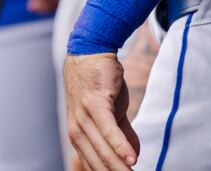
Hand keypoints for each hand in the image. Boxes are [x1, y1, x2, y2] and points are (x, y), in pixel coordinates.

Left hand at [64, 52, 138, 170]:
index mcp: (79, 135)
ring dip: (119, 167)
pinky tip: (132, 159)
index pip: (93, 165)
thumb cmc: (100, 84)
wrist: (90, 51)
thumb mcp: (112, 113)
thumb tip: (134, 158)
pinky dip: (119, 145)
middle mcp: (77, 128)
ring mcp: (83, 115)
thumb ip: (122, 135)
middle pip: (97, 162)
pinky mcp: (94, 102)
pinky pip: (108, 128)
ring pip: (102, 149)